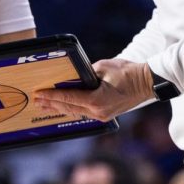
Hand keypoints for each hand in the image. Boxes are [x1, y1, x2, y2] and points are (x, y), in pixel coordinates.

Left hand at [33, 58, 151, 120]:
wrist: (147, 83)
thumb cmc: (127, 72)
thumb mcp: (103, 67)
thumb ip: (86, 74)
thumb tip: (73, 78)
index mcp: (96, 101)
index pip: (68, 98)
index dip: (51, 96)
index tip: (39, 94)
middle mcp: (98, 112)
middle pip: (69, 108)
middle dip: (51, 104)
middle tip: (36, 101)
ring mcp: (102, 115)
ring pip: (75, 112)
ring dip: (60, 108)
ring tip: (45, 105)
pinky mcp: (105, 114)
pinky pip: (84, 112)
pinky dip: (72, 108)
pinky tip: (63, 107)